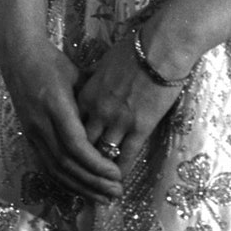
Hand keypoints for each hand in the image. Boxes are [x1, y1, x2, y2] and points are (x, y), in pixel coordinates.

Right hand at [0, 36, 122, 201]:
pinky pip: (47, 166)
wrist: (18, 56)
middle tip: (116, 193)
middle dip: (93, 182)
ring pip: (56, 169)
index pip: (75, 146)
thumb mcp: (76, 75)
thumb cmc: (51, 61)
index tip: (116, 173)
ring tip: (103, 199)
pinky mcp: (29, 137)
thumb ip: (93, 99)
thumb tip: (116, 118)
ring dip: (81, 187)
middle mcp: (41, 124)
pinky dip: (66, 182)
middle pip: (67, 163)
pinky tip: (81, 191)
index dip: (96, 164)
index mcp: (55, 106)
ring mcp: (32, 133)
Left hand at [75, 26, 183, 177]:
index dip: (70, 142)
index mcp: (87, 95)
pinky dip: (120, 169)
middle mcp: (97, 111)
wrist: (160, 47)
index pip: (72, 126)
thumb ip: (98, 82)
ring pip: (101, 154)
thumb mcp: (106, 65)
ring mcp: (117, 121)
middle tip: (79, 177)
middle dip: (79, 162)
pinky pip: (126, 155)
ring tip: (98, 183)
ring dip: (98, 171)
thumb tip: (97, 88)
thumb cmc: (135, 48)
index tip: (70, 153)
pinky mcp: (139, 126)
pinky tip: (118, 179)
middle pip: (82, 144)